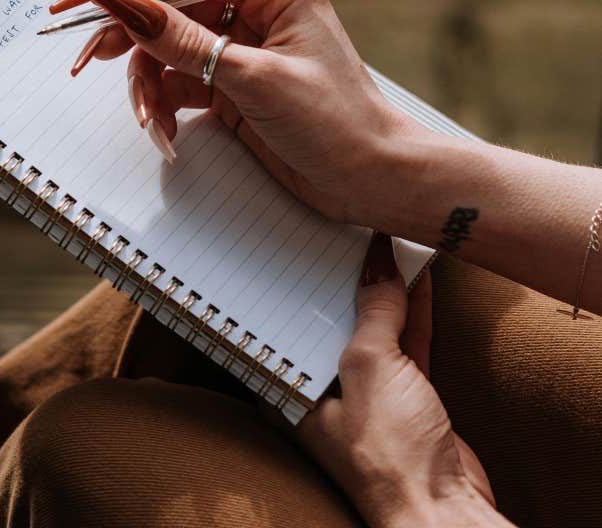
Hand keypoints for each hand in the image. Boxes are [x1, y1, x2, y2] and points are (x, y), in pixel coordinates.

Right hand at [52, 0, 427, 224]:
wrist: (373, 182)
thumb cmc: (335, 122)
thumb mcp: (252, 79)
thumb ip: (182, 42)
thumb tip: (121, 4)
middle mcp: (254, 12)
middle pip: (170, 10)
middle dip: (129, 40)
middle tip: (84, 60)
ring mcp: (241, 50)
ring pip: (168, 52)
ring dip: (148, 87)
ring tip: (151, 124)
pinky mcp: (232, 86)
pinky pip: (179, 84)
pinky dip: (164, 106)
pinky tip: (166, 134)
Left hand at [295, 233, 507, 527]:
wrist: (444, 512)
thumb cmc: (388, 458)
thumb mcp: (370, 367)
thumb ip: (373, 312)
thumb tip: (378, 265)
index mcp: (295, 388)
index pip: (287, 322)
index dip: (294, 282)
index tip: (300, 242)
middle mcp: (327, 390)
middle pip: (332, 321)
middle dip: (342, 280)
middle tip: (346, 231)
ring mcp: (369, 394)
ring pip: (374, 329)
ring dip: (384, 291)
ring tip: (386, 242)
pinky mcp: (408, 399)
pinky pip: (407, 343)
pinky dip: (413, 312)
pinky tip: (417, 278)